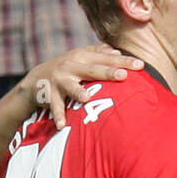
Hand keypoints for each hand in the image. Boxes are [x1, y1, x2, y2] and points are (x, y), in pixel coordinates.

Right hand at [20, 44, 143, 128]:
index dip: (123, 61)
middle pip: (93, 70)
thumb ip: (99, 52)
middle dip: (107, 72)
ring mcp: (59, 80)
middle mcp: (71, 66)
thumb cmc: (67, 68)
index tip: (140, 65)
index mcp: (83, 57)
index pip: (107, 58)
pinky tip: (62, 125)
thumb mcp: (80, 56)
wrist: (35, 80)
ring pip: (70, 87)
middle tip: (123, 76)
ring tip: (87, 98)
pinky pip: (55, 107)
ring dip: (78, 92)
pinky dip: (58, 116)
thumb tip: (118, 52)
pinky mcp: (49, 95)